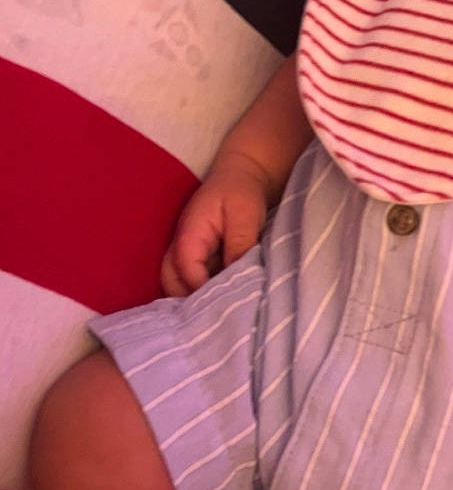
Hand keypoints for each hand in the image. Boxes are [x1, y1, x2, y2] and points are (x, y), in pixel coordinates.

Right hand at [160, 152, 271, 296]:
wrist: (243, 175)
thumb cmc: (242, 191)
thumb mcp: (245, 216)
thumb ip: (240, 246)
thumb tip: (239, 280)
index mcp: (189, 235)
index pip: (186, 272)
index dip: (204, 290)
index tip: (228, 302)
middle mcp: (181, 246)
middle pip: (171, 283)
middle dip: (190, 302)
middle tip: (219, 314)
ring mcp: (186, 252)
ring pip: (179, 284)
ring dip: (196, 298)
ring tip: (223, 310)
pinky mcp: (198, 257)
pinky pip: (192, 280)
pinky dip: (204, 291)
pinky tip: (225, 298)